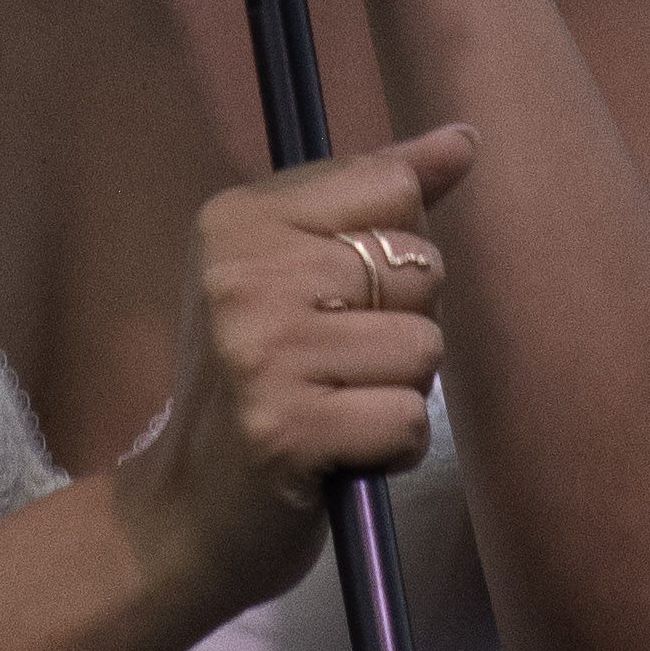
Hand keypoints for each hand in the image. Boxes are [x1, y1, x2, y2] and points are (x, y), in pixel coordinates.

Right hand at [118, 125, 477, 612]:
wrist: (185, 513)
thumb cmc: (258, 385)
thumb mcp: (295, 273)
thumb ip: (380, 198)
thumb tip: (464, 138)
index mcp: (238, 219)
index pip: (392, 188)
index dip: (394, 252)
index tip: (337, 298)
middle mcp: (241, 275)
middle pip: (418, 268)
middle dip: (401, 327)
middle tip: (332, 367)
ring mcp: (260, 352)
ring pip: (423, 347)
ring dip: (398, 392)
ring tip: (336, 408)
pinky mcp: (285, 428)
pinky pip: (409, 419)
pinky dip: (392, 447)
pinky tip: (340, 452)